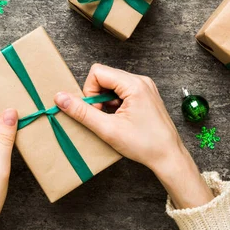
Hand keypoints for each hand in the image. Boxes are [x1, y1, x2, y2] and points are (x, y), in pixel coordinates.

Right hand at [54, 64, 212, 207]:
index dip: (89, 91)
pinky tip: (120, 120)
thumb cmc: (144, 144)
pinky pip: (122, 92)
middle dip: (97, 97)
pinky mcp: (146, 96)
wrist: (169, 157)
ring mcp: (145, 88)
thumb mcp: (107, 129)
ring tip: (112, 121)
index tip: (96, 112)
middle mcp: (141, 81)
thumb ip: (82, 112)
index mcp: (134, 84)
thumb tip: (60, 98)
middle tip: (102, 118)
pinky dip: (115, 104)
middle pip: (105, 77)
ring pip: (113, 85)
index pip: (98, 72)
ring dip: (106, 101)